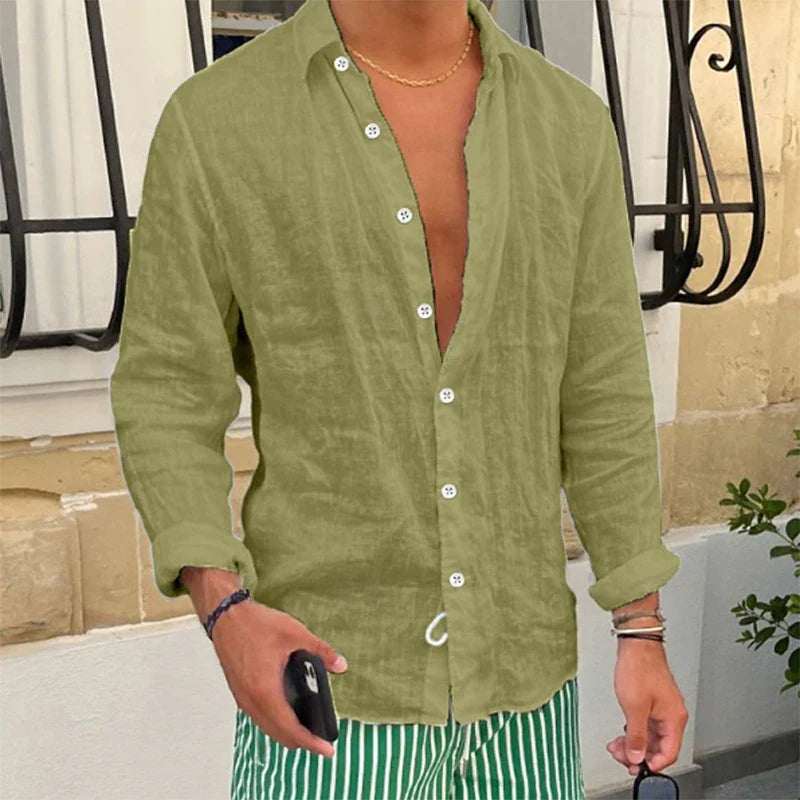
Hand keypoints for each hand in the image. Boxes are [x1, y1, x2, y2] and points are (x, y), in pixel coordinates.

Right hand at [211, 599, 347, 758]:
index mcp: (266, 690)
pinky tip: (286, 713)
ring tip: (307, 731)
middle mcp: (251, 700)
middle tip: (321, 742)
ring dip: (286, 733)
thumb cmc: (255, 624)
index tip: (326, 750)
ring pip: (266, 727)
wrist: (226, 617)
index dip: (310, 743)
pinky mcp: (239, 692)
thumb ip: (320, 651)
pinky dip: (274, 722)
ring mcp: (243, 698)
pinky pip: (258, 717)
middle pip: (278, 734)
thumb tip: (340, 664)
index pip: (290, 729)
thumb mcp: (294, 634)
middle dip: (301, 741)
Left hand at [606, 638, 688, 775]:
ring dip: (634, 743)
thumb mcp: (634, 708)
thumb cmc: (639, 668)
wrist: (636, 644)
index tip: (636, 768)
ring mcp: (662, 707)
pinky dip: (634, 730)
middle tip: (621, 756)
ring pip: (651, 735)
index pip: (668, 753)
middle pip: (659, 746)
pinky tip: (623, 732)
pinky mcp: (653, 700)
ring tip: (617, 746)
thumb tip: (637, 757)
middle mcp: (671, 714)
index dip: (652, 764)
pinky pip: (646, 724)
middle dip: (639, 754)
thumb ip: (636, 736)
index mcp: (674, 718)